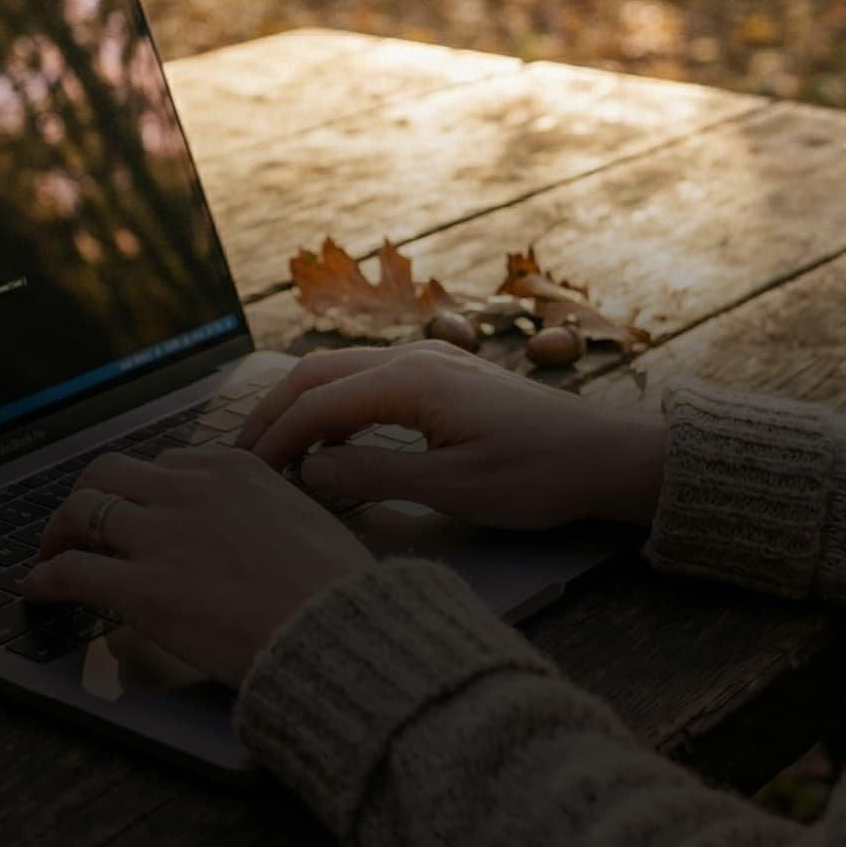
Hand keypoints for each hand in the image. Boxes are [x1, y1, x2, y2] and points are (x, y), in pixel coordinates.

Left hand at [23, 447, 375, 684]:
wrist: (339, 633)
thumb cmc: (338, 591)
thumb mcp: (305, 520)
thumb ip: (264, 510)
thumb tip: (251, 527)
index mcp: (233, 468)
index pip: (167, 462)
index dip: (143, 491)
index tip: (136, 513)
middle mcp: (190, 489)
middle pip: (110, 472)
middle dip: (88, 498)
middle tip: (78, 527)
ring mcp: (161, 536)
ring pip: (81, 511)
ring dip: (56, 533)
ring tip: (48, 555)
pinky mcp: (140, 588)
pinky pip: (71, 570)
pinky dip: (44, 579)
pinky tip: (36, 592)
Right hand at [235, 341, 667, 528]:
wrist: (605, 456)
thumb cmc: (536, 477)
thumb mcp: (451, 488)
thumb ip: (373, 476)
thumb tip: (308, 474)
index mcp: (409, 381)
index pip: (315, 405)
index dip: (273, 440)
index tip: (243, 476)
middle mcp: (413, 358)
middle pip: (316, 375)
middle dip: (272, 414)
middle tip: (240, 459)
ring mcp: (430, 360)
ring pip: (340, 372)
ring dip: (301, 407)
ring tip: (274, 452)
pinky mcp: (445, 375)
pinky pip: (368, 379)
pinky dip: (334, 405)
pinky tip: (332, 444)